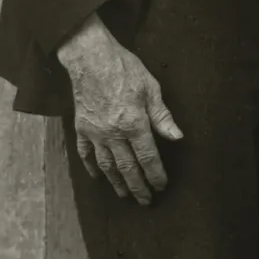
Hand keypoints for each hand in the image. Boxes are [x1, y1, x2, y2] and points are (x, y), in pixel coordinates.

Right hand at [57, 13, 181, 204]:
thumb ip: (162, 116)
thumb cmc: (125, 69)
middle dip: (138, 186)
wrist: (90, 58)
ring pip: (107, 164)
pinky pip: (85, 153)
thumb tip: (177, 137)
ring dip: (117, 182)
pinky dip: (91, 166)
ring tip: (124, 195)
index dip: (156, 174)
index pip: (148, 157)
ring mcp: (95, 132)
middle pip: (128, 167)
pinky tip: (97, 176)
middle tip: (145, 201)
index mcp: (134, 124)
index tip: (162, 186)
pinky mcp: (82, 127)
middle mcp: (114, 133)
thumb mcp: (151, 88)